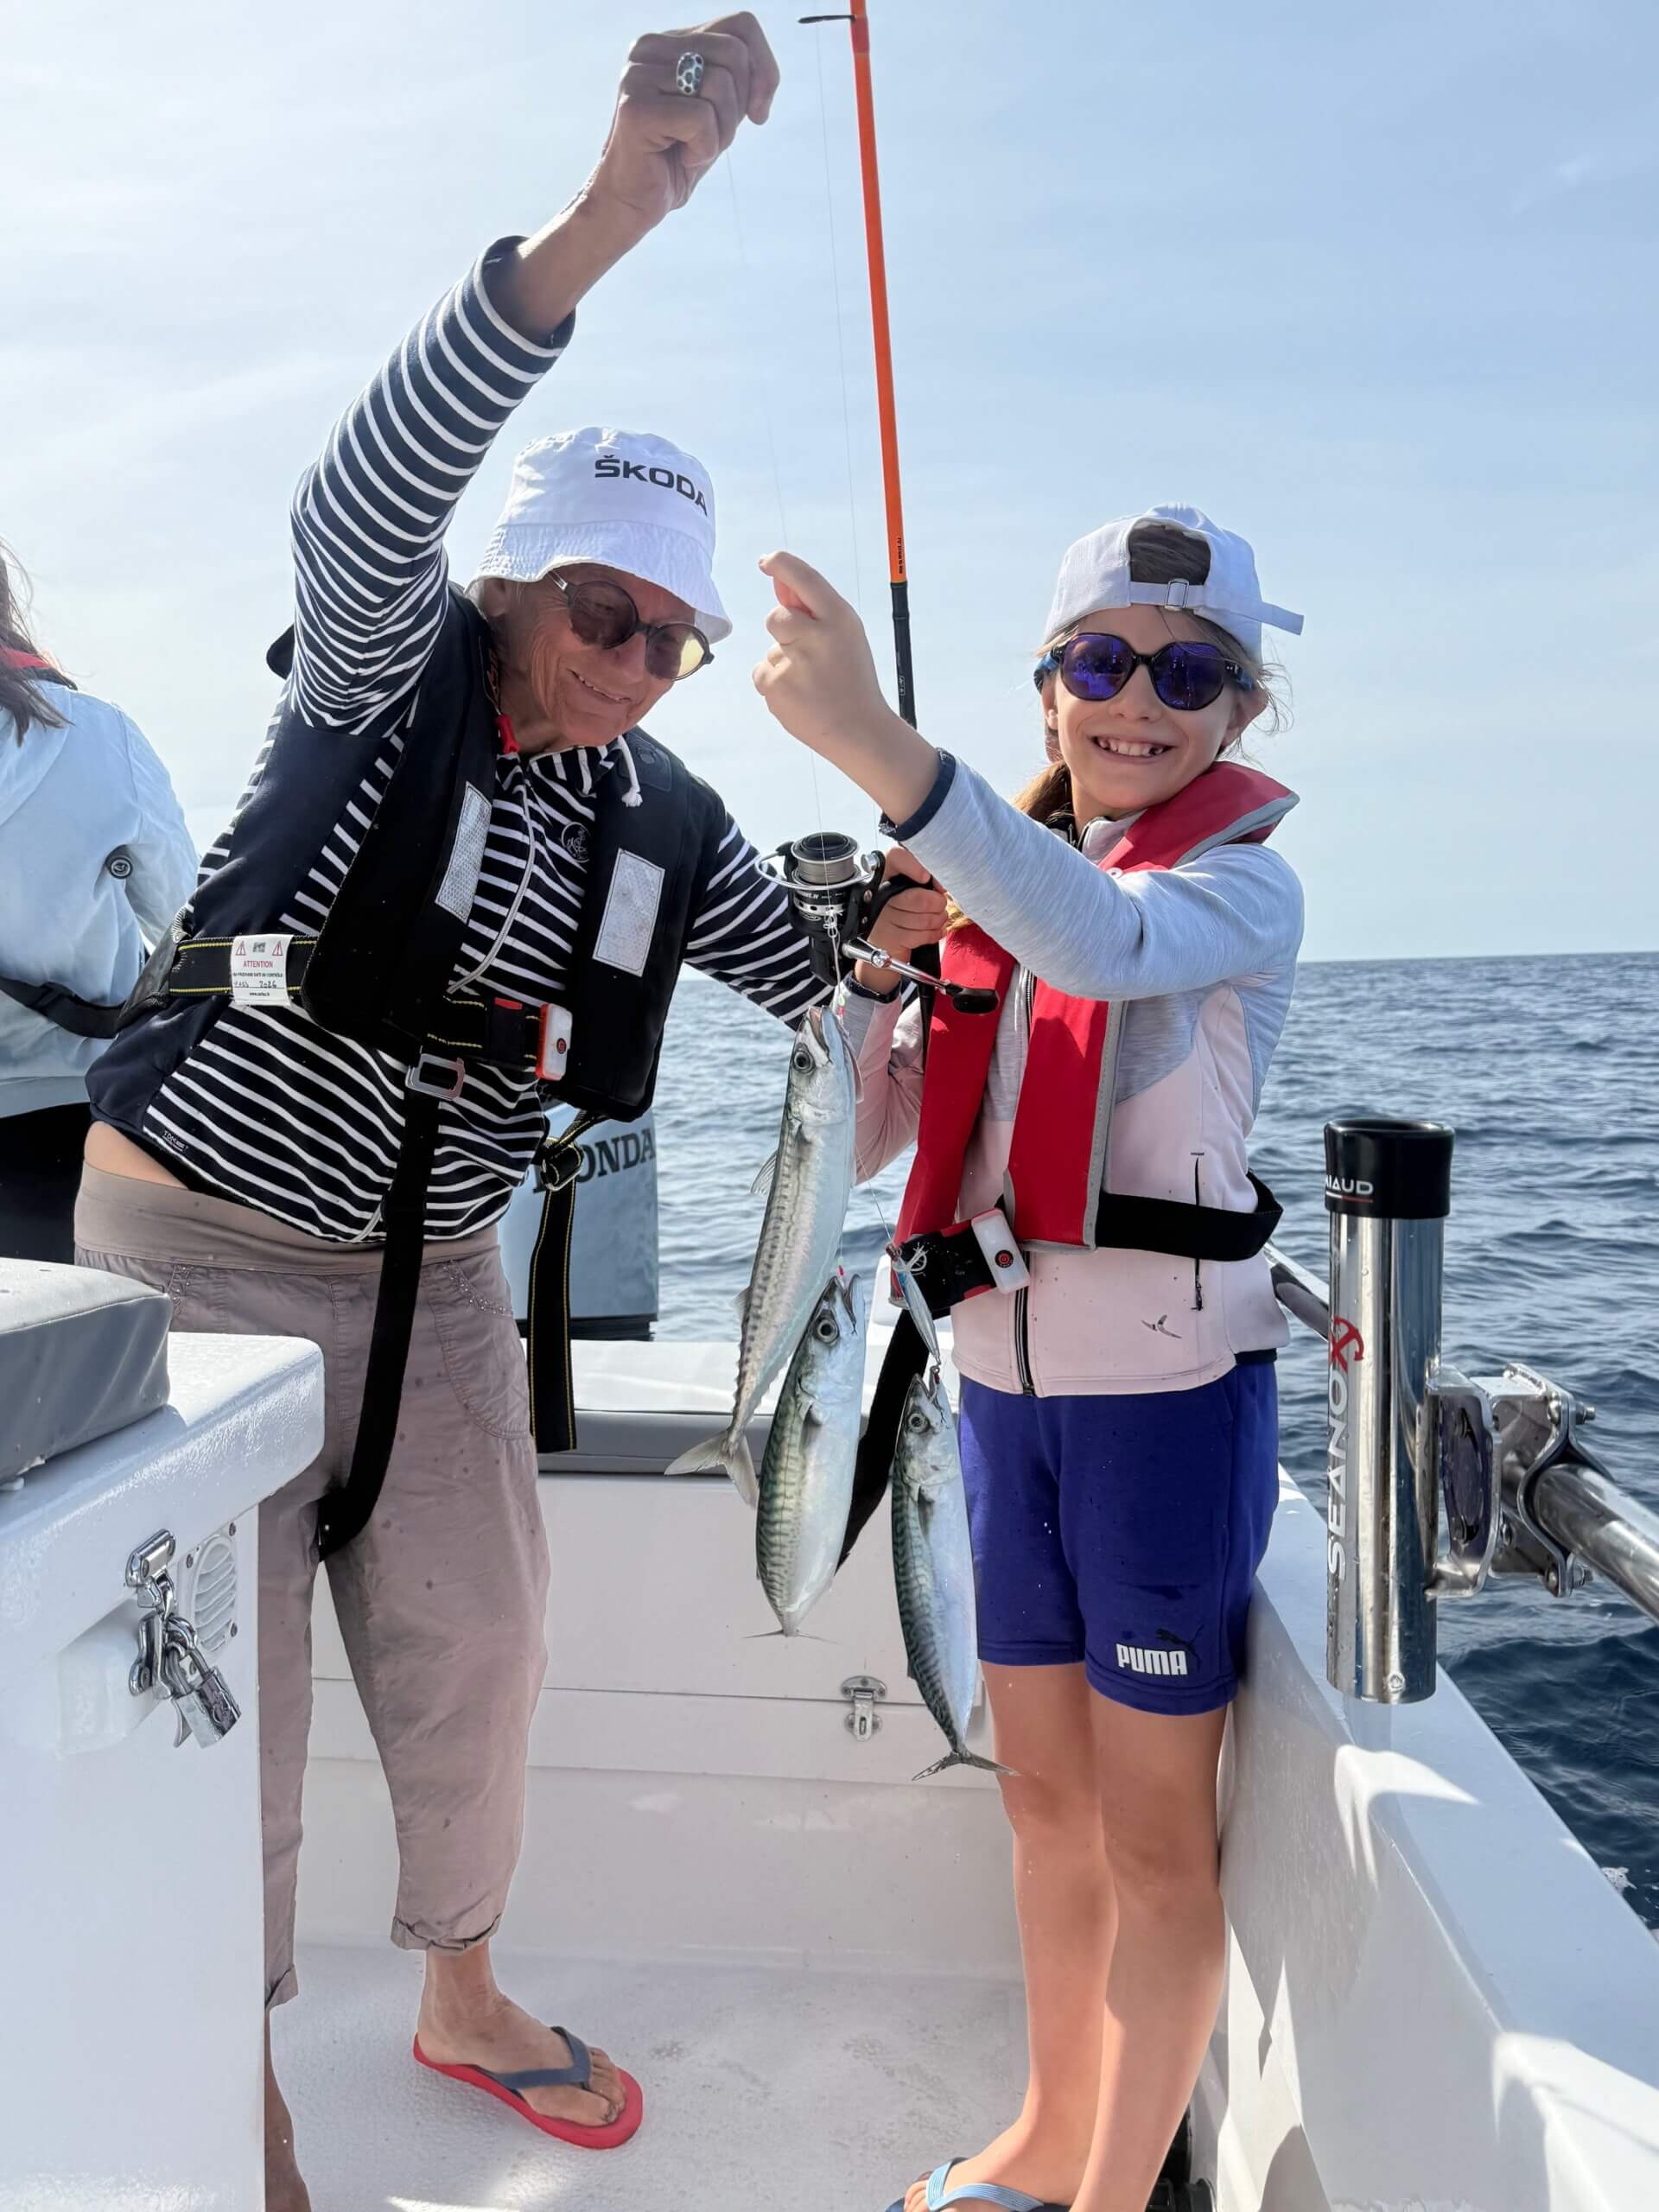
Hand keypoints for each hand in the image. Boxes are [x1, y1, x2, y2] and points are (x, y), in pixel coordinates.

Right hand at [586, 16, 779, 240]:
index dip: (764, 69)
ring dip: (720, 133)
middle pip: (734, 54)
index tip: (759, 111)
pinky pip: (701, 119)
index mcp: (670, 41)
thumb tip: (766, 76)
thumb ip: (741, 81)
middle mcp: (649, 47)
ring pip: (720, 85)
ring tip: (691, 148)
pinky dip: (703, 149)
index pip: (741, 25)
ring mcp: (638, 74)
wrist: (633, 203)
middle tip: (711, 137)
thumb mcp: (720, 112)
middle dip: (738, 107)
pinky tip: (680, 157)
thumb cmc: (677, 158)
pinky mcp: (636, 108)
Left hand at [752, 551, 896, 755]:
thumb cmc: (852, 677)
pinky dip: (776, 683)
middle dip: (785, 631)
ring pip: (772, 648)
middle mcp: (816, 636)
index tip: (766, 562)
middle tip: (810, 656)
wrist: (857, 729)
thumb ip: (814, 610)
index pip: (804, 578)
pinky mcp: (775, 686)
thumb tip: (779, 582)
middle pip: (776, 616)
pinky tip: (800, 696)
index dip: (781, 563)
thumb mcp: (846, 635)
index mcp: (840, 618)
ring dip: (785, 662)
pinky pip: (763, 672)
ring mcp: (793, 662)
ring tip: (811, 684)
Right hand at [854, 849, 947, 998]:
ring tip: (937, 917)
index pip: (896, 857)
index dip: (914, 866)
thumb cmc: (903, 904)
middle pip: (918, 898)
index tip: (926, 877)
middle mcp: (881, 894)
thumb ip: (925, 875)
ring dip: (939, 920)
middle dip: (937, 904)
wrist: (884, 935)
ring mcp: (884, 917)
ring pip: (924, 920)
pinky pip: (921, 936)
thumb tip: (943, 884)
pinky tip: (933, 930)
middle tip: (939, 904)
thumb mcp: (910, 882)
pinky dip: (934, 934)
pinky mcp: (890, 938)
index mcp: (887, 872)